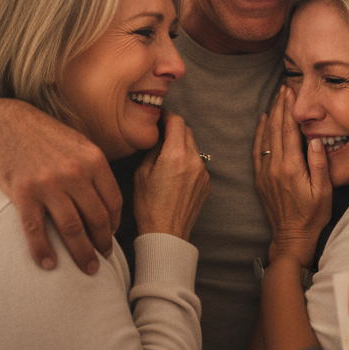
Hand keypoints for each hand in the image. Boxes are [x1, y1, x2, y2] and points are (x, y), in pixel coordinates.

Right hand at [0, 100, 121, 273]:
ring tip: (88, 268)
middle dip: (102, 244)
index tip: (112, 235)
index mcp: (94, 160)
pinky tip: (49, 264)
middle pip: (97, 219)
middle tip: (104, 258)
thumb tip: (109, 203)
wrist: (6, 126)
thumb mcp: (79, 144)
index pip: (114, 202)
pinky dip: (43, 251)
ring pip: (72, 229)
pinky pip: (37, 230)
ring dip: (82, 254)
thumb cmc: (46, 137)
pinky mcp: (24, 194)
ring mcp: (49, 184)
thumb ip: (95, 170)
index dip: (116, 224)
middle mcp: (75, 173)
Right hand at [134, 111, 209, 240]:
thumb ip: (153, 150)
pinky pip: (197, 163)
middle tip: (160, 133)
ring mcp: (203, 173)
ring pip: (194, 147)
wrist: (166, 234)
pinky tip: (174, 172)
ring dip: (181, 145)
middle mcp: (194, 161)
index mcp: (176, 155)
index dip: (166, 115)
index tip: (158, 116)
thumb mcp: (141, 173)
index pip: (177, 122)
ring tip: (166, 156)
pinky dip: (187, 161)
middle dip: (174, 129)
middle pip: (187, 132)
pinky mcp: (206, 183)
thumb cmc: (148, 206)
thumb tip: (159, 138)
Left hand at [253, 88, 330, 267]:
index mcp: (291, 167)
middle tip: (283, 88)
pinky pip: (257, 150)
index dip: (289, 109)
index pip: (288, 131)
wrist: (292, 236)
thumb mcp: (323, 191)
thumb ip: (318, 163)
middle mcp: (275, 167)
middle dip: (280, 107)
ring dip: (270, 116)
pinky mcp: (260, 179)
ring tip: (276, 99)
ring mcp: (265, 172)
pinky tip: (263, 122)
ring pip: (265, 137)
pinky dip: (259, 133)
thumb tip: (314, 139)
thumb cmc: (312, 215)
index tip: (290, 92)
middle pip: (275, 129)